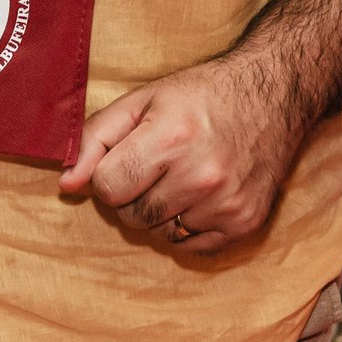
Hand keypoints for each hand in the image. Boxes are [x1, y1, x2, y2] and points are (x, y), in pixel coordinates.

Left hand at [60, 56, 299, 255]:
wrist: (274, 94)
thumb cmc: (203, 95)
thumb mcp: (144, 101)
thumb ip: (96, 139)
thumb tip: (67, 184)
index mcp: (171, 137)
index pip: (107, 186)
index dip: (110, 173)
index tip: (129, 156)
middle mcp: (201, 175)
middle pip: (132, 216)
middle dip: (134, 194)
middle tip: (158, 164)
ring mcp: (227, 203)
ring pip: (161, 235)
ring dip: (162, 213)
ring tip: (184, 176)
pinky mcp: (245, 223)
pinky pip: (192, 248)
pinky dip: (190, 227)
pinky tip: (204, 194)